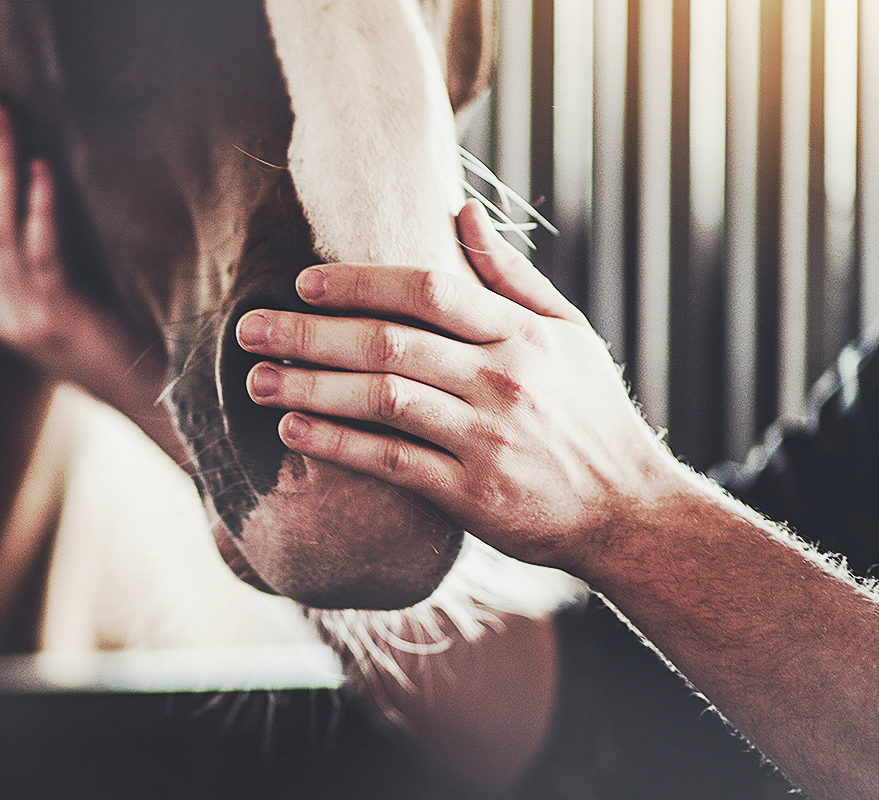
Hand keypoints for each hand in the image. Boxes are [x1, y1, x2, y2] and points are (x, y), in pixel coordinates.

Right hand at [0, 90, 182, 460]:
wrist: (161, 401)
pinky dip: (39, 211)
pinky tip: (44, 169)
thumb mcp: (73, 295)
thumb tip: (41, 176)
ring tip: (2, 119)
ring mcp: (26, 321)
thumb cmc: (129, 338)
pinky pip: (42, 259)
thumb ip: (46, 256)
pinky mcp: (62, 323)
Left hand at [234, 200, 688, 572]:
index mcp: (521, 334)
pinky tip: (294, 429)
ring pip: (381, 400)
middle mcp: (502, 380)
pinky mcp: (471, 494)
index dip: (359, 283)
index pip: (427, 291)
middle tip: (250, 329)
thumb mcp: (567, 335)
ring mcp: (485, 438)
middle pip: (389, 343)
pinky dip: (337, 444)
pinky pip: (390, 462)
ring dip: (311, 387)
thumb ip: (509, 275)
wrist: (628, 510)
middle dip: (310, 334)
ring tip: (257, 379)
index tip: (303, 283)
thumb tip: (460, 211)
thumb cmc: (591, 415)